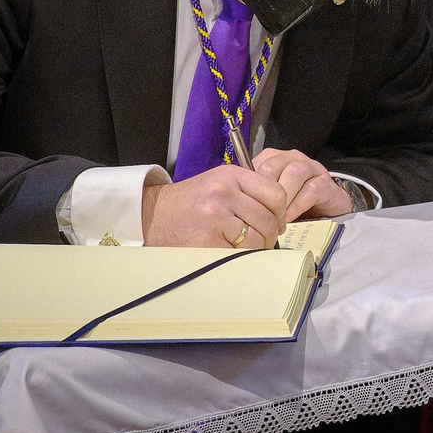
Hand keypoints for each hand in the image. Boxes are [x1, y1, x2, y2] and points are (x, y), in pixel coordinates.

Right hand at [141, 164, 287, 248]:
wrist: (151, 215)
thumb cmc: (189, 203)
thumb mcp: (218, 183)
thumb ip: (249, 192)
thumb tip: (281, 217)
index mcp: (230, 176)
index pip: (276, 194)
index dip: (280, 211)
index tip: (274, 219)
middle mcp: (224, 193)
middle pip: (269, 220)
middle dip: (269, 234)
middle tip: (259, 238)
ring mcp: (215, 218)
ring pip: (258, 239)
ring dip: (256, 248)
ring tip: (241, 245)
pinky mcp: (207, 241)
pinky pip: (240, 254)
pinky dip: (239, 257)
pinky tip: (228, 251)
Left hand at [252, 147, 353, 220]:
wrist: (325, 207)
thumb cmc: (293, 201)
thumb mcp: (270, 197)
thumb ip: (255, 194)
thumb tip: (235, 204)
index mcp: (274, 158)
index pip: (256, 164)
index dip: (249, 187)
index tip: (246, 207)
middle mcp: (292, 158)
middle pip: (273, 166)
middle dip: (265, 192)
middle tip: (261, 214)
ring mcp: (310, 168)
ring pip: (293, 174)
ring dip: (283, 198)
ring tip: (276, 218)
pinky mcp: (325, 182)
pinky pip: (310, 189)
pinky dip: (297, 205)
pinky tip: (289, 218)